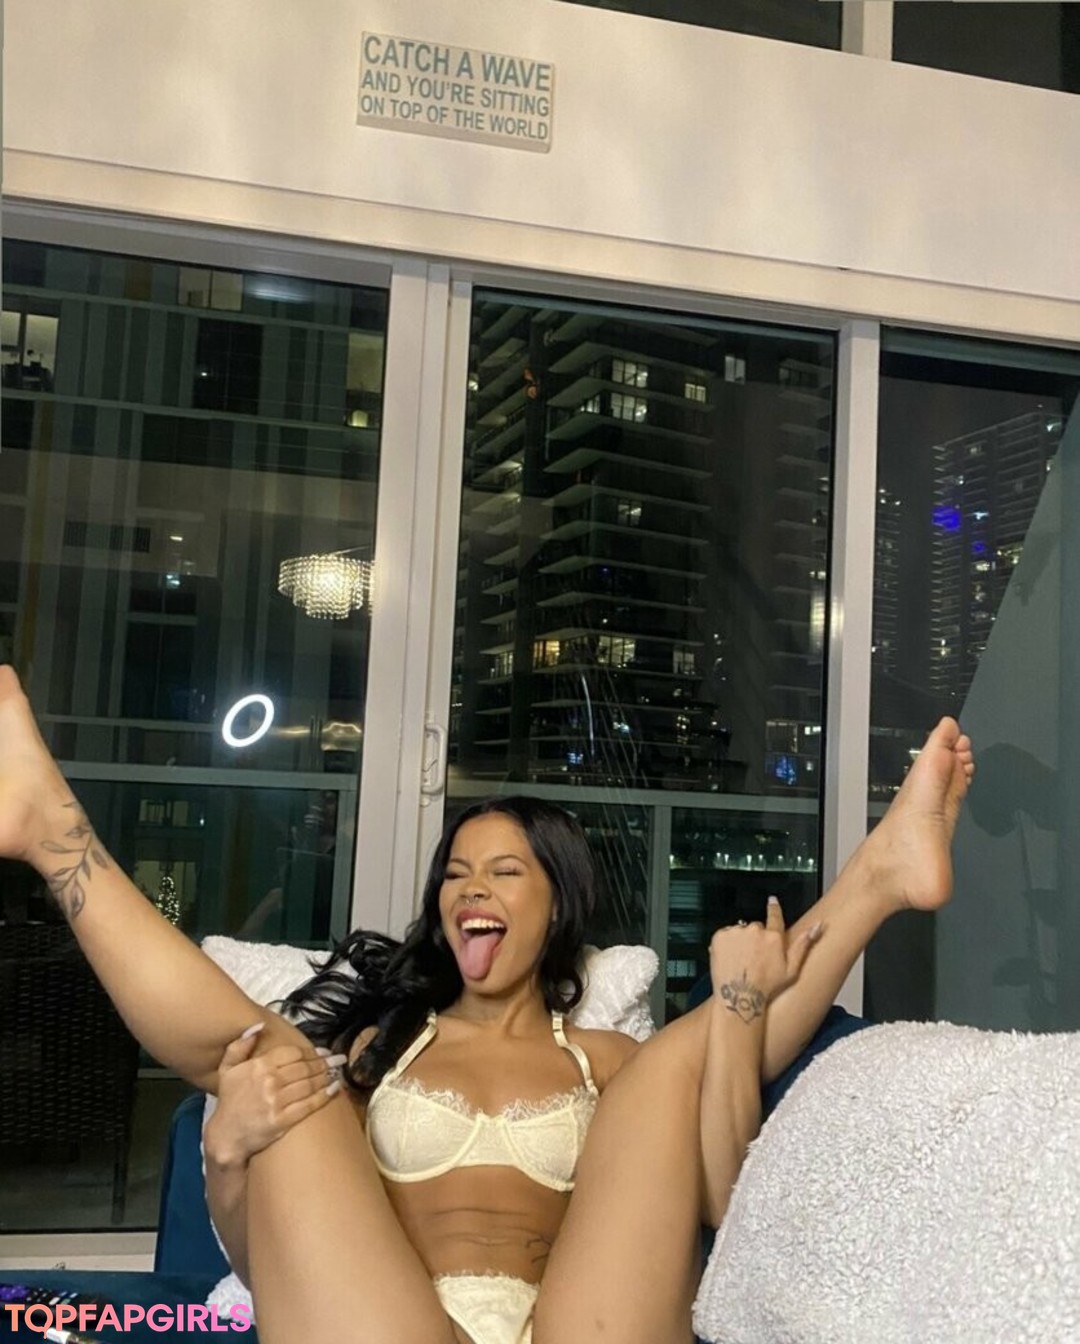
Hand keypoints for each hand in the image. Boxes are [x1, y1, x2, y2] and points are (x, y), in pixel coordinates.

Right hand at [203, 1026, 346, 1169]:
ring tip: (338, 1070)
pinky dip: (324, 1095)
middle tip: (338, 1059)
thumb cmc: (229, 1102)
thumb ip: (240, 1046)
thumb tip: (258, 1026)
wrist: (225, 1137)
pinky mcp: (282, 1121)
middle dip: (324, 1062)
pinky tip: (335, 1088)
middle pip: (305, 1067)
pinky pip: (308, 1105)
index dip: (311, 1051)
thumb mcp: (227, 1069)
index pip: (293, 1053)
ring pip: (309, 1084)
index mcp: (259, 1066)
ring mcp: (276, 1101)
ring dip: (327, 1076)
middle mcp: (269, 1081)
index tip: (323, 1051)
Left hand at [709, 897, 821, 1023]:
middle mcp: (755, 931)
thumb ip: (804, 944)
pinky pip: (724, 935)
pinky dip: (725, 944)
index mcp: (774, 937)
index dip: (773, 908)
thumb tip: (819, 926)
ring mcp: (736, 932)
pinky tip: (730, 959)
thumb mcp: (792, 969)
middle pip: (755, 927)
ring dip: (739, 941)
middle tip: (754, 958)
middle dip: (755, 939)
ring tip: (741, 962)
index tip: (772, 901)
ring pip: (739, 931)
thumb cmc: (767, 988)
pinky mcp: (720, 936)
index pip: (774, 915)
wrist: (740, 998)